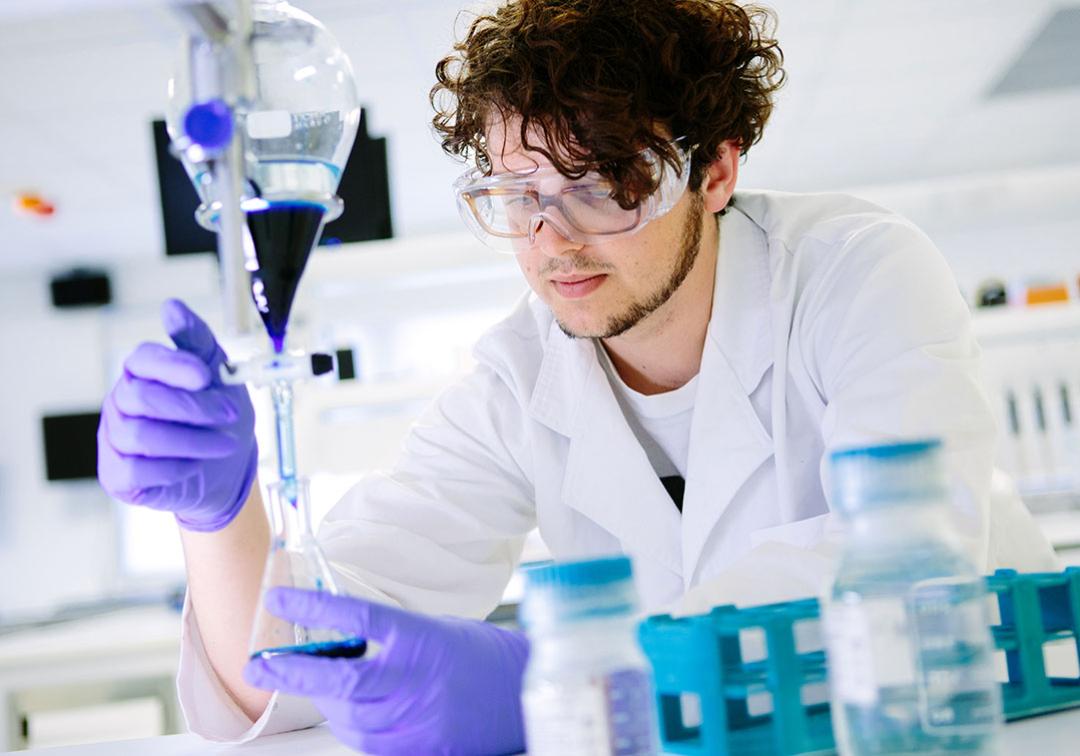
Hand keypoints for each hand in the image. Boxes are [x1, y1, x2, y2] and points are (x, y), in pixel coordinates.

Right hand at [97, 299, 256, 531]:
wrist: (227, 468)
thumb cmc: (218, 416)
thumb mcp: (219, 374)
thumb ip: (197, 341)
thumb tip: (171, 307)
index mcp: (142, 372)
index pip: (143, 359)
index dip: (174, 366)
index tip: (206, 376)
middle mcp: (122, 401)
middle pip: (143, 398)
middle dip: (193, 408)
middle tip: (229, 415)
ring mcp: (115, 438)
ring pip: (142, 436)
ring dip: (192, 441)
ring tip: (224, 444)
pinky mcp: (116, 475)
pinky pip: (136, 471)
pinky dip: (173, 469)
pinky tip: (194, 465)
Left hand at [243, 588, 529, 754]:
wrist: (525, 694)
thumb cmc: (482, 657)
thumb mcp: (436, 631)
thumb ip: (390, 639)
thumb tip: (340, 641)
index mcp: (420, 638)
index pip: (355, 617)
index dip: (311, 607)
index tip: (279, 599)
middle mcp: (416, 679)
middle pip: (340, 680)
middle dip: (295, 674)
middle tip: (265, 667)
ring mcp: (418, 720)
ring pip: (350, 719)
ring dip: (330, 705)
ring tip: (329, 689)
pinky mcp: (422, 750)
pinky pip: (371, 744)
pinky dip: (357, 728)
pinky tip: (361, 713)